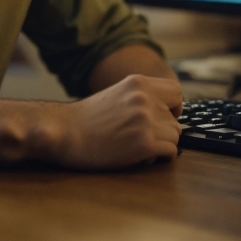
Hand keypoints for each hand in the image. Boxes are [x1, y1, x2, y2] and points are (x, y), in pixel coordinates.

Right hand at [44, 74, 182, 169]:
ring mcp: (146, 120)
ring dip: (160, 145)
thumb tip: (169, 111)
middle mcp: (144, 98)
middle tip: (139, 137)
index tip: (161, 118)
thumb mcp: (116, 95)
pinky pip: (170, 152)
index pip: (176, 92)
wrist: (64, 132)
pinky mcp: (144, 143)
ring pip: (174, 137)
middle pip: (175, 121)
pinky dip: (157, 157)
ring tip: (135, 146)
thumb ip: (140, 98)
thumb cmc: (87, 119)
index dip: (173, 107)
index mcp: (138, 82)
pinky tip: (138, 156)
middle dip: (162, 132)